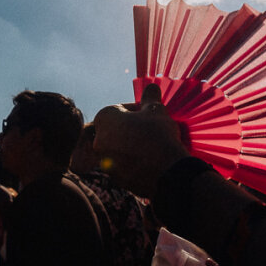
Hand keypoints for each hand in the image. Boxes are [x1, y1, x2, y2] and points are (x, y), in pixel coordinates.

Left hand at [91, 82, 189, 197]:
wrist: (167, 171)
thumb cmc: (158, 134)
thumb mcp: (156, 110)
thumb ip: (150, 97)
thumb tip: (151, 86)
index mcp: (104, 119)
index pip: (118, 109)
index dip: (136, 110)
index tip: (149, 114)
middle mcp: (99, 140)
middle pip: (116, 130)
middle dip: (131, 128)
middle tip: (151, 129)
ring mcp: (105, 162)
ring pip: (119, 148)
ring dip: (132, 145)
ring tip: (153, 146)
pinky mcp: (116, 178)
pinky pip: (124, 166)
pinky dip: (134, 162)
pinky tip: (151, 161)